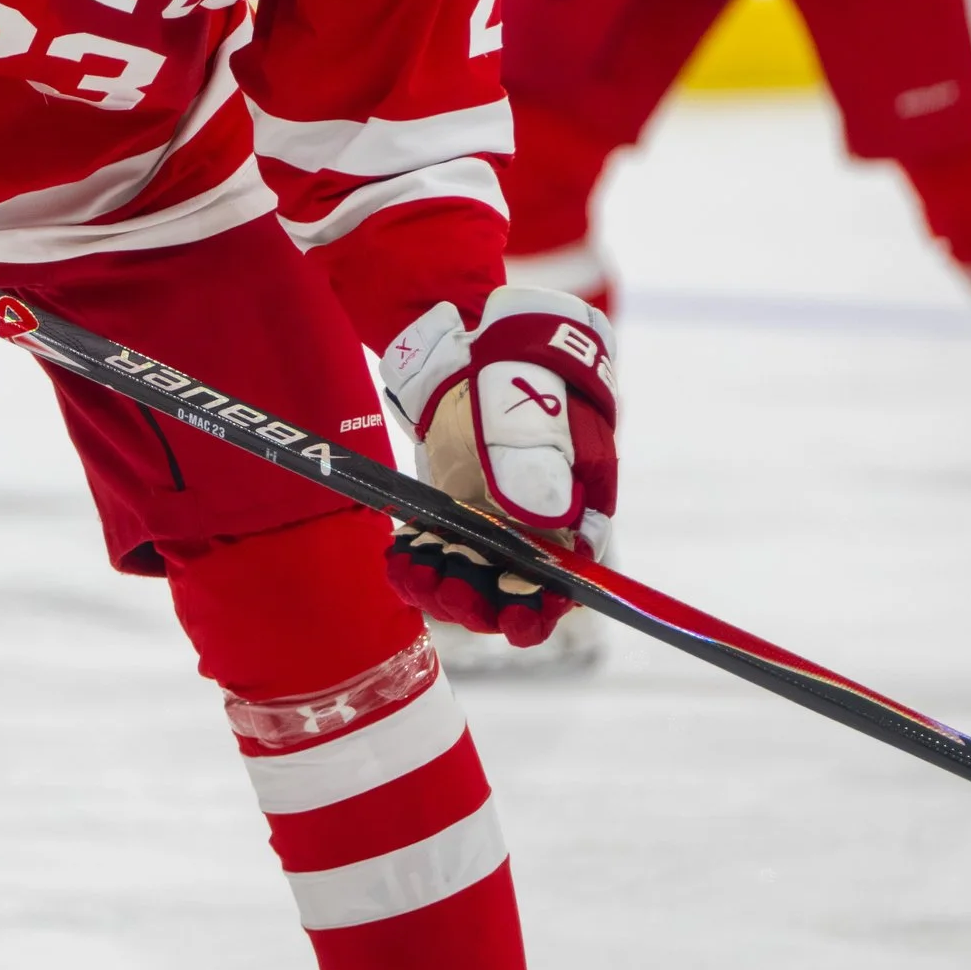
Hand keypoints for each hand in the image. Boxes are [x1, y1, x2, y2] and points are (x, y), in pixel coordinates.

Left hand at [379, 286, 618, 646]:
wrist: (482, 349)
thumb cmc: (529, 382)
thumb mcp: (540, 420)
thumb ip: (542, 470)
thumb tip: (555, 522)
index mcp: (572, 518)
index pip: (564, 583)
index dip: (543, 609)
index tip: (519, 621)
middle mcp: (530, 533)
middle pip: (509, 591)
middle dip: (481, 602)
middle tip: (451, 592)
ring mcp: (488, 526)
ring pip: (467, 577)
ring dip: (442, 586)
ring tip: (416, 575)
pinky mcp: (449, 514)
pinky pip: (433, 552)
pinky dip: (416, 563)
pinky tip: (398, 562)